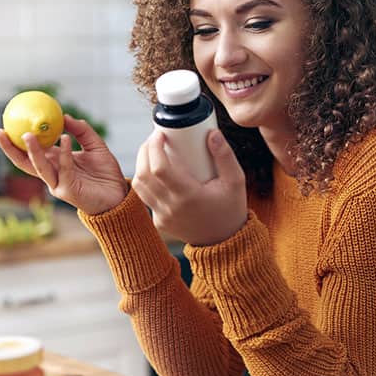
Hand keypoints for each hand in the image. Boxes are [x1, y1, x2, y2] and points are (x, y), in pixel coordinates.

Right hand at [0, 115, 127, 214]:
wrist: (118, 195)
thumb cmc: (105, 173)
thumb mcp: (95, 145)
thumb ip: (81, 131)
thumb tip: (65, 116)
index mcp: (54, 162)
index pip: (30, 151)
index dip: (16, 140)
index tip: (4, 124)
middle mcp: (52, 174)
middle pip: (24, 162)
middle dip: (9, 149)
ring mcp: (58, 184)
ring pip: (40, 167)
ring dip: (33, 151)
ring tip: (27, 135)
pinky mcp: (69, 190)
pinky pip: (65, 168)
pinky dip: (65, 153)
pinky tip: (64, 138)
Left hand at [132, 129, 247, 245]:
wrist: (225, 242)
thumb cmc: (231, 209)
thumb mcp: (236, 181)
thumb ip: (225, 156)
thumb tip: (212, 133)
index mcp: (189, 196)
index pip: (159, 168)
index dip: (154, 147)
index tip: (160, 134)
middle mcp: (171, 207)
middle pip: (144, 174)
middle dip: (145, 151)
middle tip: (156, 139)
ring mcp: (163, 216)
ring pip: (139, 185)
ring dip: (141, 165)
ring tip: (153, 152)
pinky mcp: (159, 221)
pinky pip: (145, 197)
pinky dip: (147, 181)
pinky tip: (158, 172)